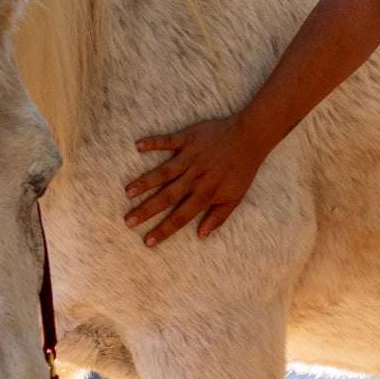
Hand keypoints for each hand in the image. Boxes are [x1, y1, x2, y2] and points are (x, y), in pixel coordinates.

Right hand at [124, 115, 262, 244]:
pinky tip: (138, 146)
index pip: (181, 217)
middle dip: (147, 210)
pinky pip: (168, 140)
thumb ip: (218, 218)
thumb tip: (202, 237)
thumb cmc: (242, 169)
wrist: (251, 137)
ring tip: (128, 192)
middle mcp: (195, 177)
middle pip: (167, 197)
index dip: (164, 230)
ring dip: (145, 182)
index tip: (147, 241)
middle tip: (128, 221)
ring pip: (164, 172)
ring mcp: (191, 157)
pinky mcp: (189, 138)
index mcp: (206, 194)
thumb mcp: (235, 198)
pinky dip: (153, 142)